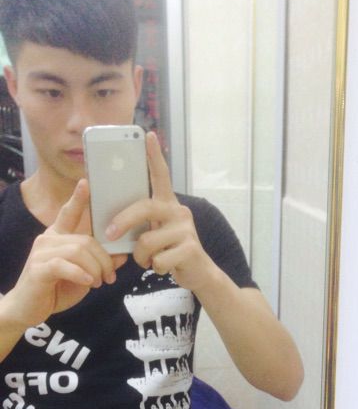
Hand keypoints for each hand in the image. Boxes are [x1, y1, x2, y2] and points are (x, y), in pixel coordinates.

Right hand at [2, 180, 126, 329]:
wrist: (28, 309)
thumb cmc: (58, 288)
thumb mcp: (86, 274)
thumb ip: (102, 262)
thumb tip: (122, 255)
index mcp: (59, 236)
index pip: (69, 213)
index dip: (78, 198)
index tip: (86, 182)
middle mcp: (48, 239)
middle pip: (86, 240)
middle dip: (104, 260)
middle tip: (110, 277)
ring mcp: (40, 252)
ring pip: (78, 251)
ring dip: (95, 269)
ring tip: (98, 283)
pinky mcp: (38, 268)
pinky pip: (64, 265)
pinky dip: (80, 274)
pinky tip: (87, 283)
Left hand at [106, 132, 216, 292]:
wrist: (198, 273)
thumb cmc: (168, 250)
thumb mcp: (153, 232)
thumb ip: (139, 223)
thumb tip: (109, 223)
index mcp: (168, 204)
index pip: (161, 175)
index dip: (154, 156)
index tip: (147, 135)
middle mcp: (179, 211)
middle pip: (145, 208)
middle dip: (123, 221)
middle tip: (110, 234)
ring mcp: (186, 229)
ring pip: (147, 241)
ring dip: (141, 257)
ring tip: (149, 259)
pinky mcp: (190, 249)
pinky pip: (157, 259)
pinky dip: (154, 267)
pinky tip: (164, 266)